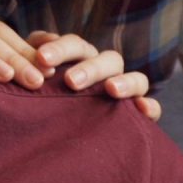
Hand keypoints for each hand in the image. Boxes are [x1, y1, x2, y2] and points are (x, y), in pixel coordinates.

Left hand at [27, 30, 159, 121]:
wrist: (51, 137)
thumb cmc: (39, 98)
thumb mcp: (33, 77)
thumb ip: (31, 57)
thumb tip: (37, 45)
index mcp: (81, 58)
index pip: (76, 46)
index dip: (61, 49)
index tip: (42, 58)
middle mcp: (106, 72)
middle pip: (108, 59)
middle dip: (90, 68)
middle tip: (71, 81)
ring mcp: (124, 92)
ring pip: (137, 79)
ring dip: (125, 82)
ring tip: (111, 90)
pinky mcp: (136, 115)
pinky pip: (151, 107)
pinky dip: (150, 106)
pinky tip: (141, 108)